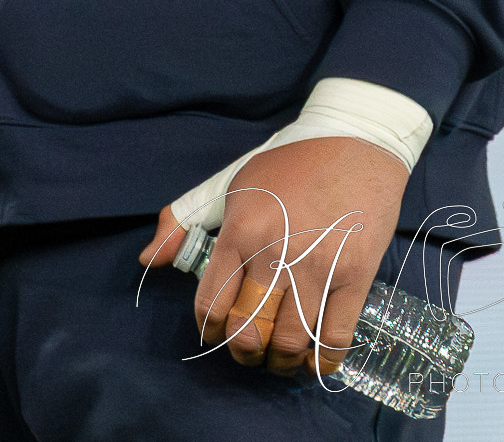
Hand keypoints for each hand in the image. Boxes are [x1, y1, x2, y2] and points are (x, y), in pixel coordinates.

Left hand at [139, 136, 407, 375]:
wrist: (355, 140)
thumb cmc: (290, 163)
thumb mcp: (231, 181)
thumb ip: (185, 218)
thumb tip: (148, 258)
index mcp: (240, 229)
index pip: (211, 303)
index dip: (210, 330)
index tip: (218, 333)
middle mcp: (274, 251)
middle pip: (248, 331)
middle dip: (243, 352)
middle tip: (249, 351)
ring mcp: (317, 266)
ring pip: (288, 342)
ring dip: (279, 363)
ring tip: (278, 358)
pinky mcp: (355, 276)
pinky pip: (334, 339)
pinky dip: (320, 362)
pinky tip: (312, 358)